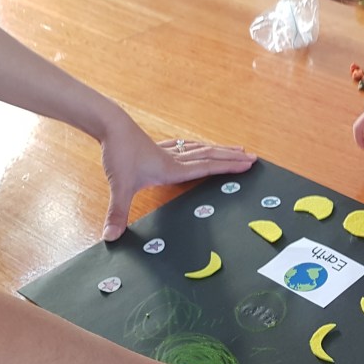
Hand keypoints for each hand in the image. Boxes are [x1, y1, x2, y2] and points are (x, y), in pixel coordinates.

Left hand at [99, 112, 256, 240]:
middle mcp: (175, 159)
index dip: (228, 167)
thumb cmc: (119, 154)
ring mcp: (167, 151)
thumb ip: (118, 212)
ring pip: (200, 149)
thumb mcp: (119, 186)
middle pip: (210, 156)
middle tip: (252, 157)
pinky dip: (197, 146)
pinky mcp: (158, 146)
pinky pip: (185, 146)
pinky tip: (197, 145)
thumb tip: (110, 237)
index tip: (248, 164)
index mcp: (172, 169)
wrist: (111, 126)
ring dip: (219, 150)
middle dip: (232, 158)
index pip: (207, 168)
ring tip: (235, 149)